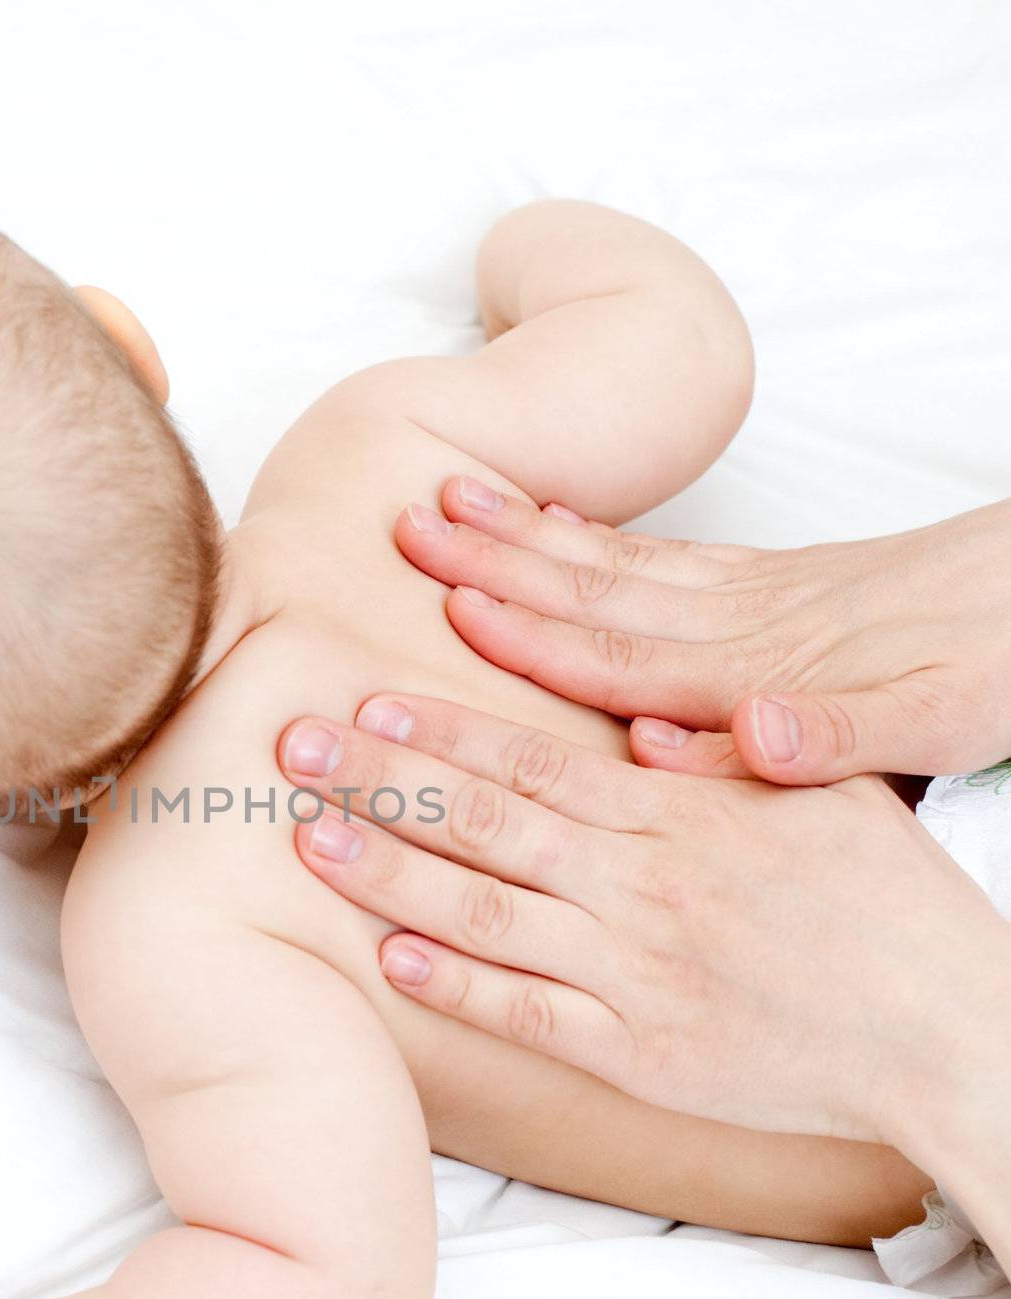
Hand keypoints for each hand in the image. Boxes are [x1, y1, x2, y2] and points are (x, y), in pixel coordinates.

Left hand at [277, 696, 1010, 1146]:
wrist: (946, 1032)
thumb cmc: (886, 910)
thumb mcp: (821, 802)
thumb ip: (723, 760)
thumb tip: (636, 726)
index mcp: (680, 817)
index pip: (534, 760)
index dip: (442, 729)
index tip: (365, 699)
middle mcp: (642, 886)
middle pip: (484, 820)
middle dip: (382, 779)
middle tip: (292, 746)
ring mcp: (633, 972)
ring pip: (486, 911)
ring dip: (389, 872)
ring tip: (308, 837)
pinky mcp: (636, 1053)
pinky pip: (527, 1015)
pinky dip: (454, 985)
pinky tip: (385, 958)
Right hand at [395, 482, 1010, 783]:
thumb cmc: (1006, 661)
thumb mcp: (947, 721)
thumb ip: (842, 734)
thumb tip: (746, 734)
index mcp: (762, 671)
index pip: (621, 657)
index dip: (531, 640)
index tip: (448, 611)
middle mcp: (741, 624)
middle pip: (596, 593)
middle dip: (496, 564)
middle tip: (410, 527)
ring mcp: (754, 594)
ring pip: (616, 563)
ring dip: (527, 536)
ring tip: (452, 501)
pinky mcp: (772, 579)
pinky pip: (663, 553)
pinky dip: (596, 536)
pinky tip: (555, 524)